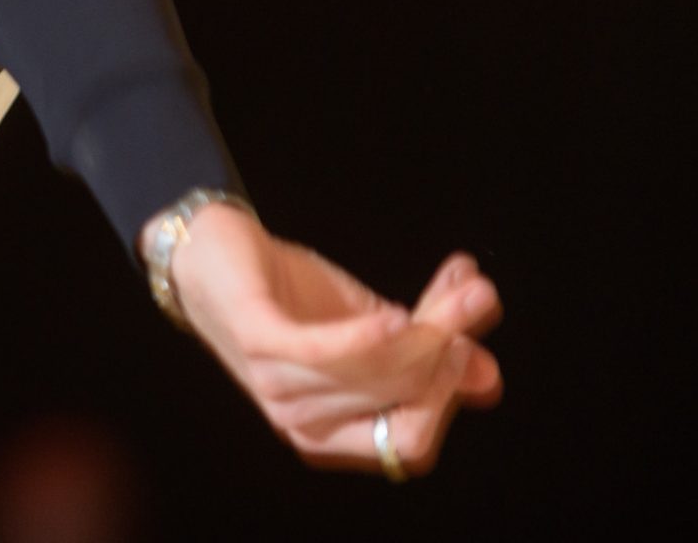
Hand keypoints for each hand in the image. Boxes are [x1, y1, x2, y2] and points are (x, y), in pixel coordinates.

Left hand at [165, 203, 503, 476]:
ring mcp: (278, 388)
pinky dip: (367, 337)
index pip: (410, 445)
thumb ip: (420, 353)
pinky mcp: (261, 343)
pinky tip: (397, 315)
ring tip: (459, 287)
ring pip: (381, 372)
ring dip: (431, 327)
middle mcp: (303, 424)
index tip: (473, 343)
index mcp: (330, 434)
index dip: (447, 401)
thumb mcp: (367, 327)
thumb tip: (487, 377)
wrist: (211, 251)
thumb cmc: (288, 295)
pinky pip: (326, 353)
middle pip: (406, 400)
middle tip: (476, 296)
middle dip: (451, 348)